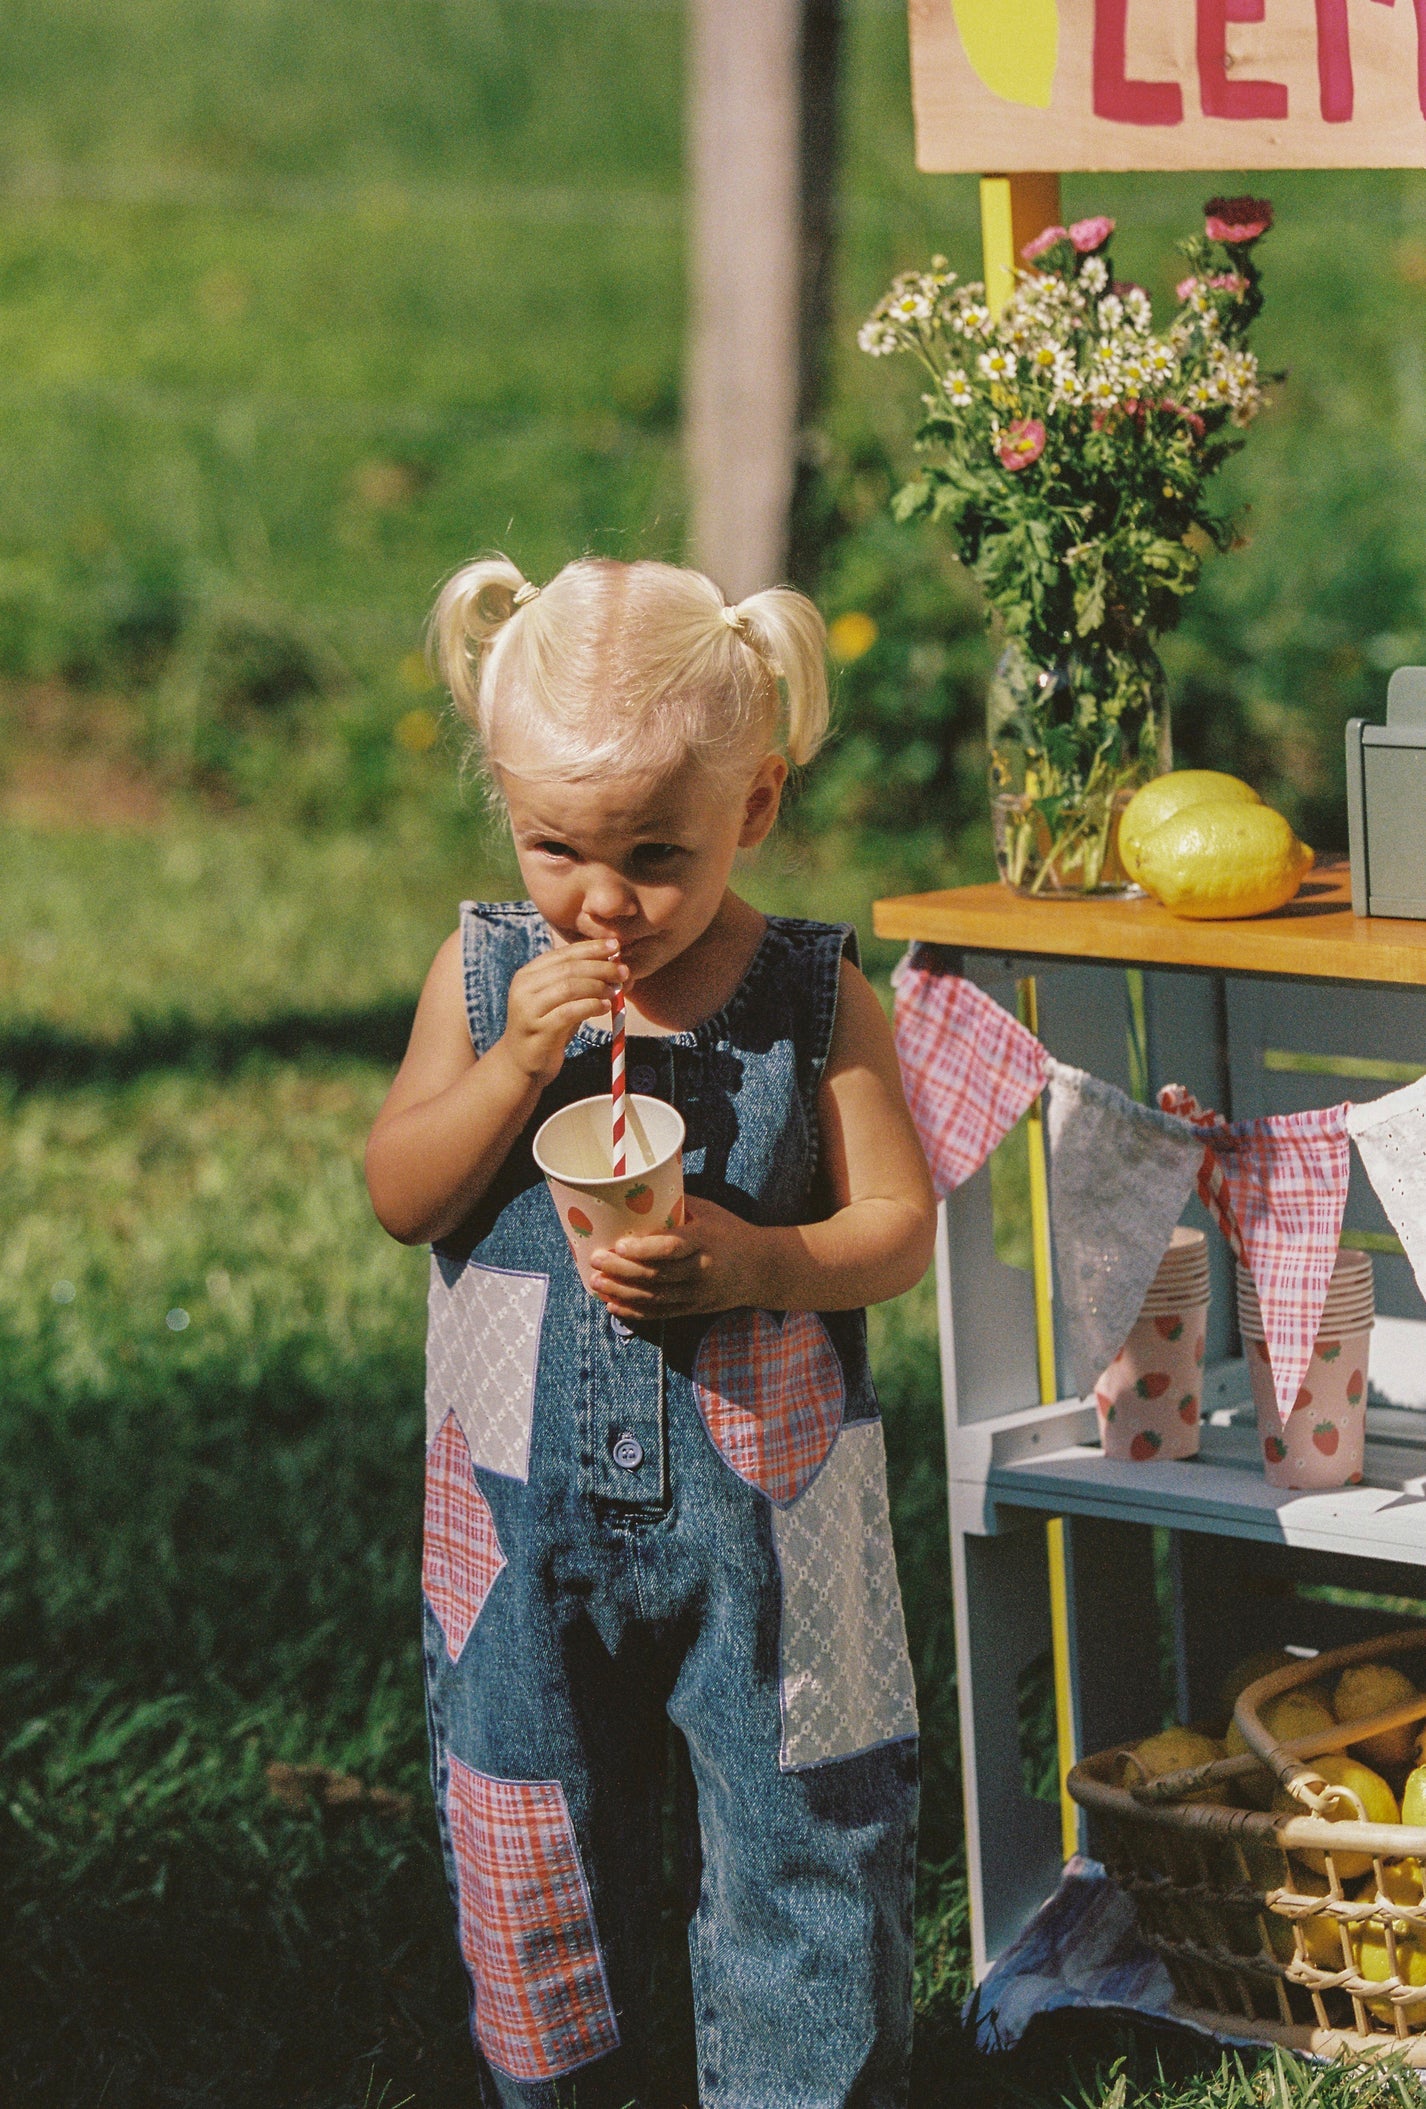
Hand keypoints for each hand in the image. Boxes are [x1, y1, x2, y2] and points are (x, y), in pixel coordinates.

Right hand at [499, 939, 626, 1085]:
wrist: (522, 1063)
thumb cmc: (547, 1027)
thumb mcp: (561, 1000)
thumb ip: (580, 982)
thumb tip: (616, 966)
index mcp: (529, 974)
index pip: (563, 953)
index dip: (591, 948)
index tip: (616, 946)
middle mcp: (524, 987)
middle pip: (568, 968)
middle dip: (599, 967)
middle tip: (623, 971)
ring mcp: (528, 1009)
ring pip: (568, 987)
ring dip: (597, 986)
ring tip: (615, 991)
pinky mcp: (538, 1030)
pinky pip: (569, 1012)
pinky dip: (591, 1006)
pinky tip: (606, 1007)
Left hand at [590, 1196, 760, 1320]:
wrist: (761, 1268)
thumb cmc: (729, 1231)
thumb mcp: (709, 1212)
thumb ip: (676, 1204)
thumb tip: (637, 1189)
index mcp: (705, 1241)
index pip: (671, 1247)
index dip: (643, 1249)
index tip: (618, 1244)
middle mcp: (702, 1270)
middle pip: (657, 1275)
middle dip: (621, 1271)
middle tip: (595, 1261)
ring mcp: (698, 1294)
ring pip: (654, 1298)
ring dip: (622, 1292)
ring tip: (596, 1283)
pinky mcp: (695, 1309)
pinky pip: (661, 1314)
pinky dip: (635, 1312)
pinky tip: (613, 1306)